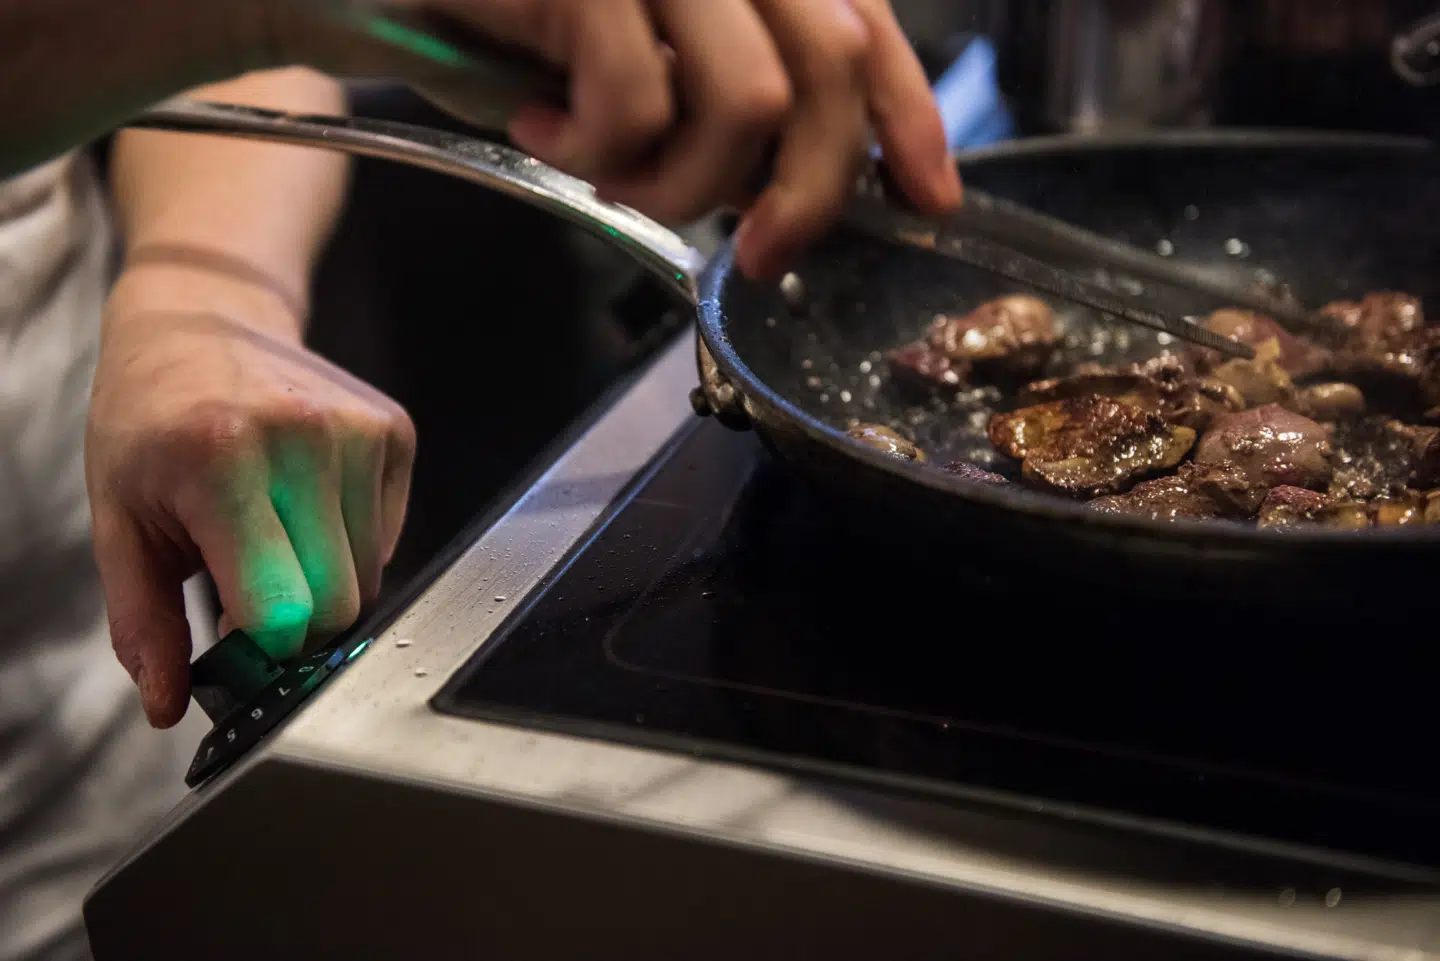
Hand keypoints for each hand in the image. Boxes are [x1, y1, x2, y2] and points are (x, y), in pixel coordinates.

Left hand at [86, 267, 415, 726]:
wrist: (205, 319)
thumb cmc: (150, 420)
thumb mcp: (119, 519)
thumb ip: (143, 621)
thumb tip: (168, 706)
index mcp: (223, 460)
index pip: (285, 609)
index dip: (263, 645)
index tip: (234, 638)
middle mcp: (304, 439)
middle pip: (338, 604)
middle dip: (297, 623)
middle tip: (252, 593)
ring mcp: (360, 431)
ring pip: (371, 577)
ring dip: (326, 582)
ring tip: (276, 538)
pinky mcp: (395, 431)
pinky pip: (388, 538)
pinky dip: (352, 546)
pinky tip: (309, 508)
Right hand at [287, 0, 959, 279]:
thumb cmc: (488, 16)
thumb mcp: (627, 68)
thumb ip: (716, 103)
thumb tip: (784, 184)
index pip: (863, 22)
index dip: (910, 116)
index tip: (928, 197)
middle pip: (832, 65)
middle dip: (812, 187)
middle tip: (761, 254)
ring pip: (751, 96)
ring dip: (684, 181)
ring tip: (611, 178)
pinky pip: (639, 98)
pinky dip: (597, 148)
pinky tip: (542, 129)